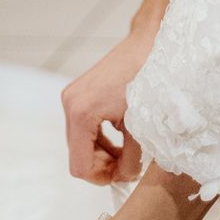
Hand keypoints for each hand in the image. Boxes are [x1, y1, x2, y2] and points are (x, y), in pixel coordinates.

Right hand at [60, 31, 154, 185]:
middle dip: (103, 165)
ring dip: (103, 153)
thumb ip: (132, 159)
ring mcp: (72, 97)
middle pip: (78, 154)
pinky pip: (84, 128)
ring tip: (129, 153)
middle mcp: (70, 104)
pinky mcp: (79, 93)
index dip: (101, 178)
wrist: (149, 41)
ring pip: (81, 142)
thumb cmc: (149, 79)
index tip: (123, 177)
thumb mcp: (143, 125)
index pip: (79, 165)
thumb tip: (125, 177)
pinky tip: (123, 137)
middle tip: (129, 167)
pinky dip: (101, 138)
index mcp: (81, 113)